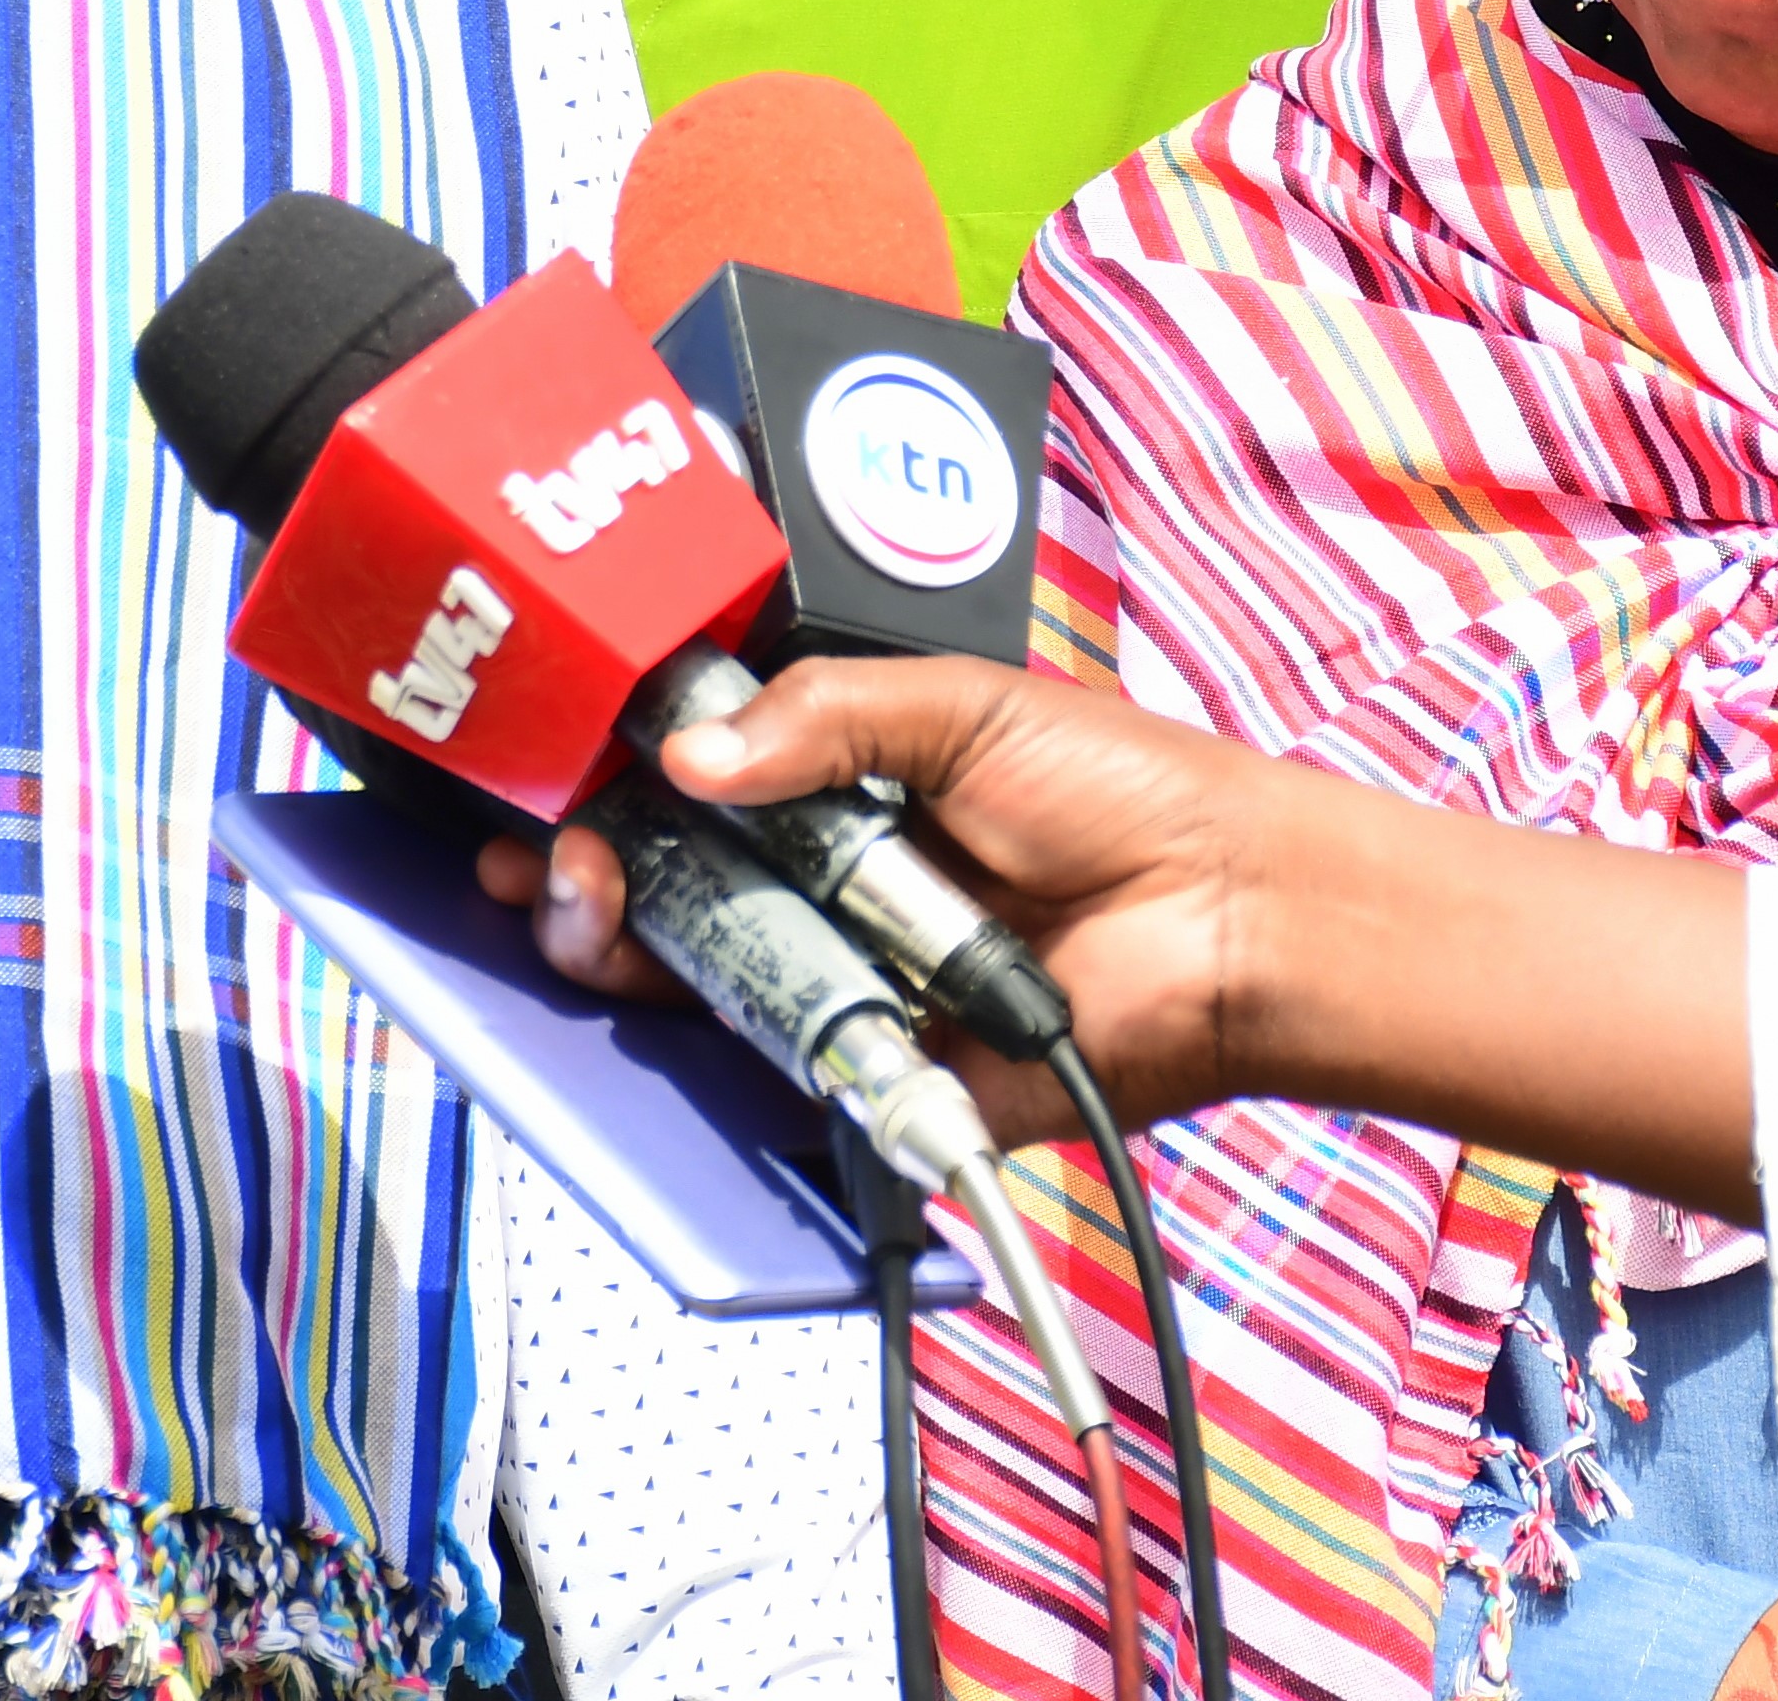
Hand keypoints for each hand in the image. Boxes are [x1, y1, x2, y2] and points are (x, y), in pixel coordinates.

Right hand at [473, 655, 1279, 1141]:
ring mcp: (837, 978)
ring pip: (684, 974)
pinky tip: (653, 999)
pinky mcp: (863, 1069)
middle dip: (584, 868)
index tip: (550, 770)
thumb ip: (826, 716)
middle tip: (557, 858)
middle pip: (661, 882)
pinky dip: (698, 1045)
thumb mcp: (963, 709)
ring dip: (614, 945)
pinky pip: (758, 1066)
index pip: (690, 778)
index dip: (611, 775)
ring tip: (588, 910)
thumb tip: (694, 755)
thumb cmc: (1126, 796)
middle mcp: (822, 885)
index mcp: (837, 785)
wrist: (1227, 918)